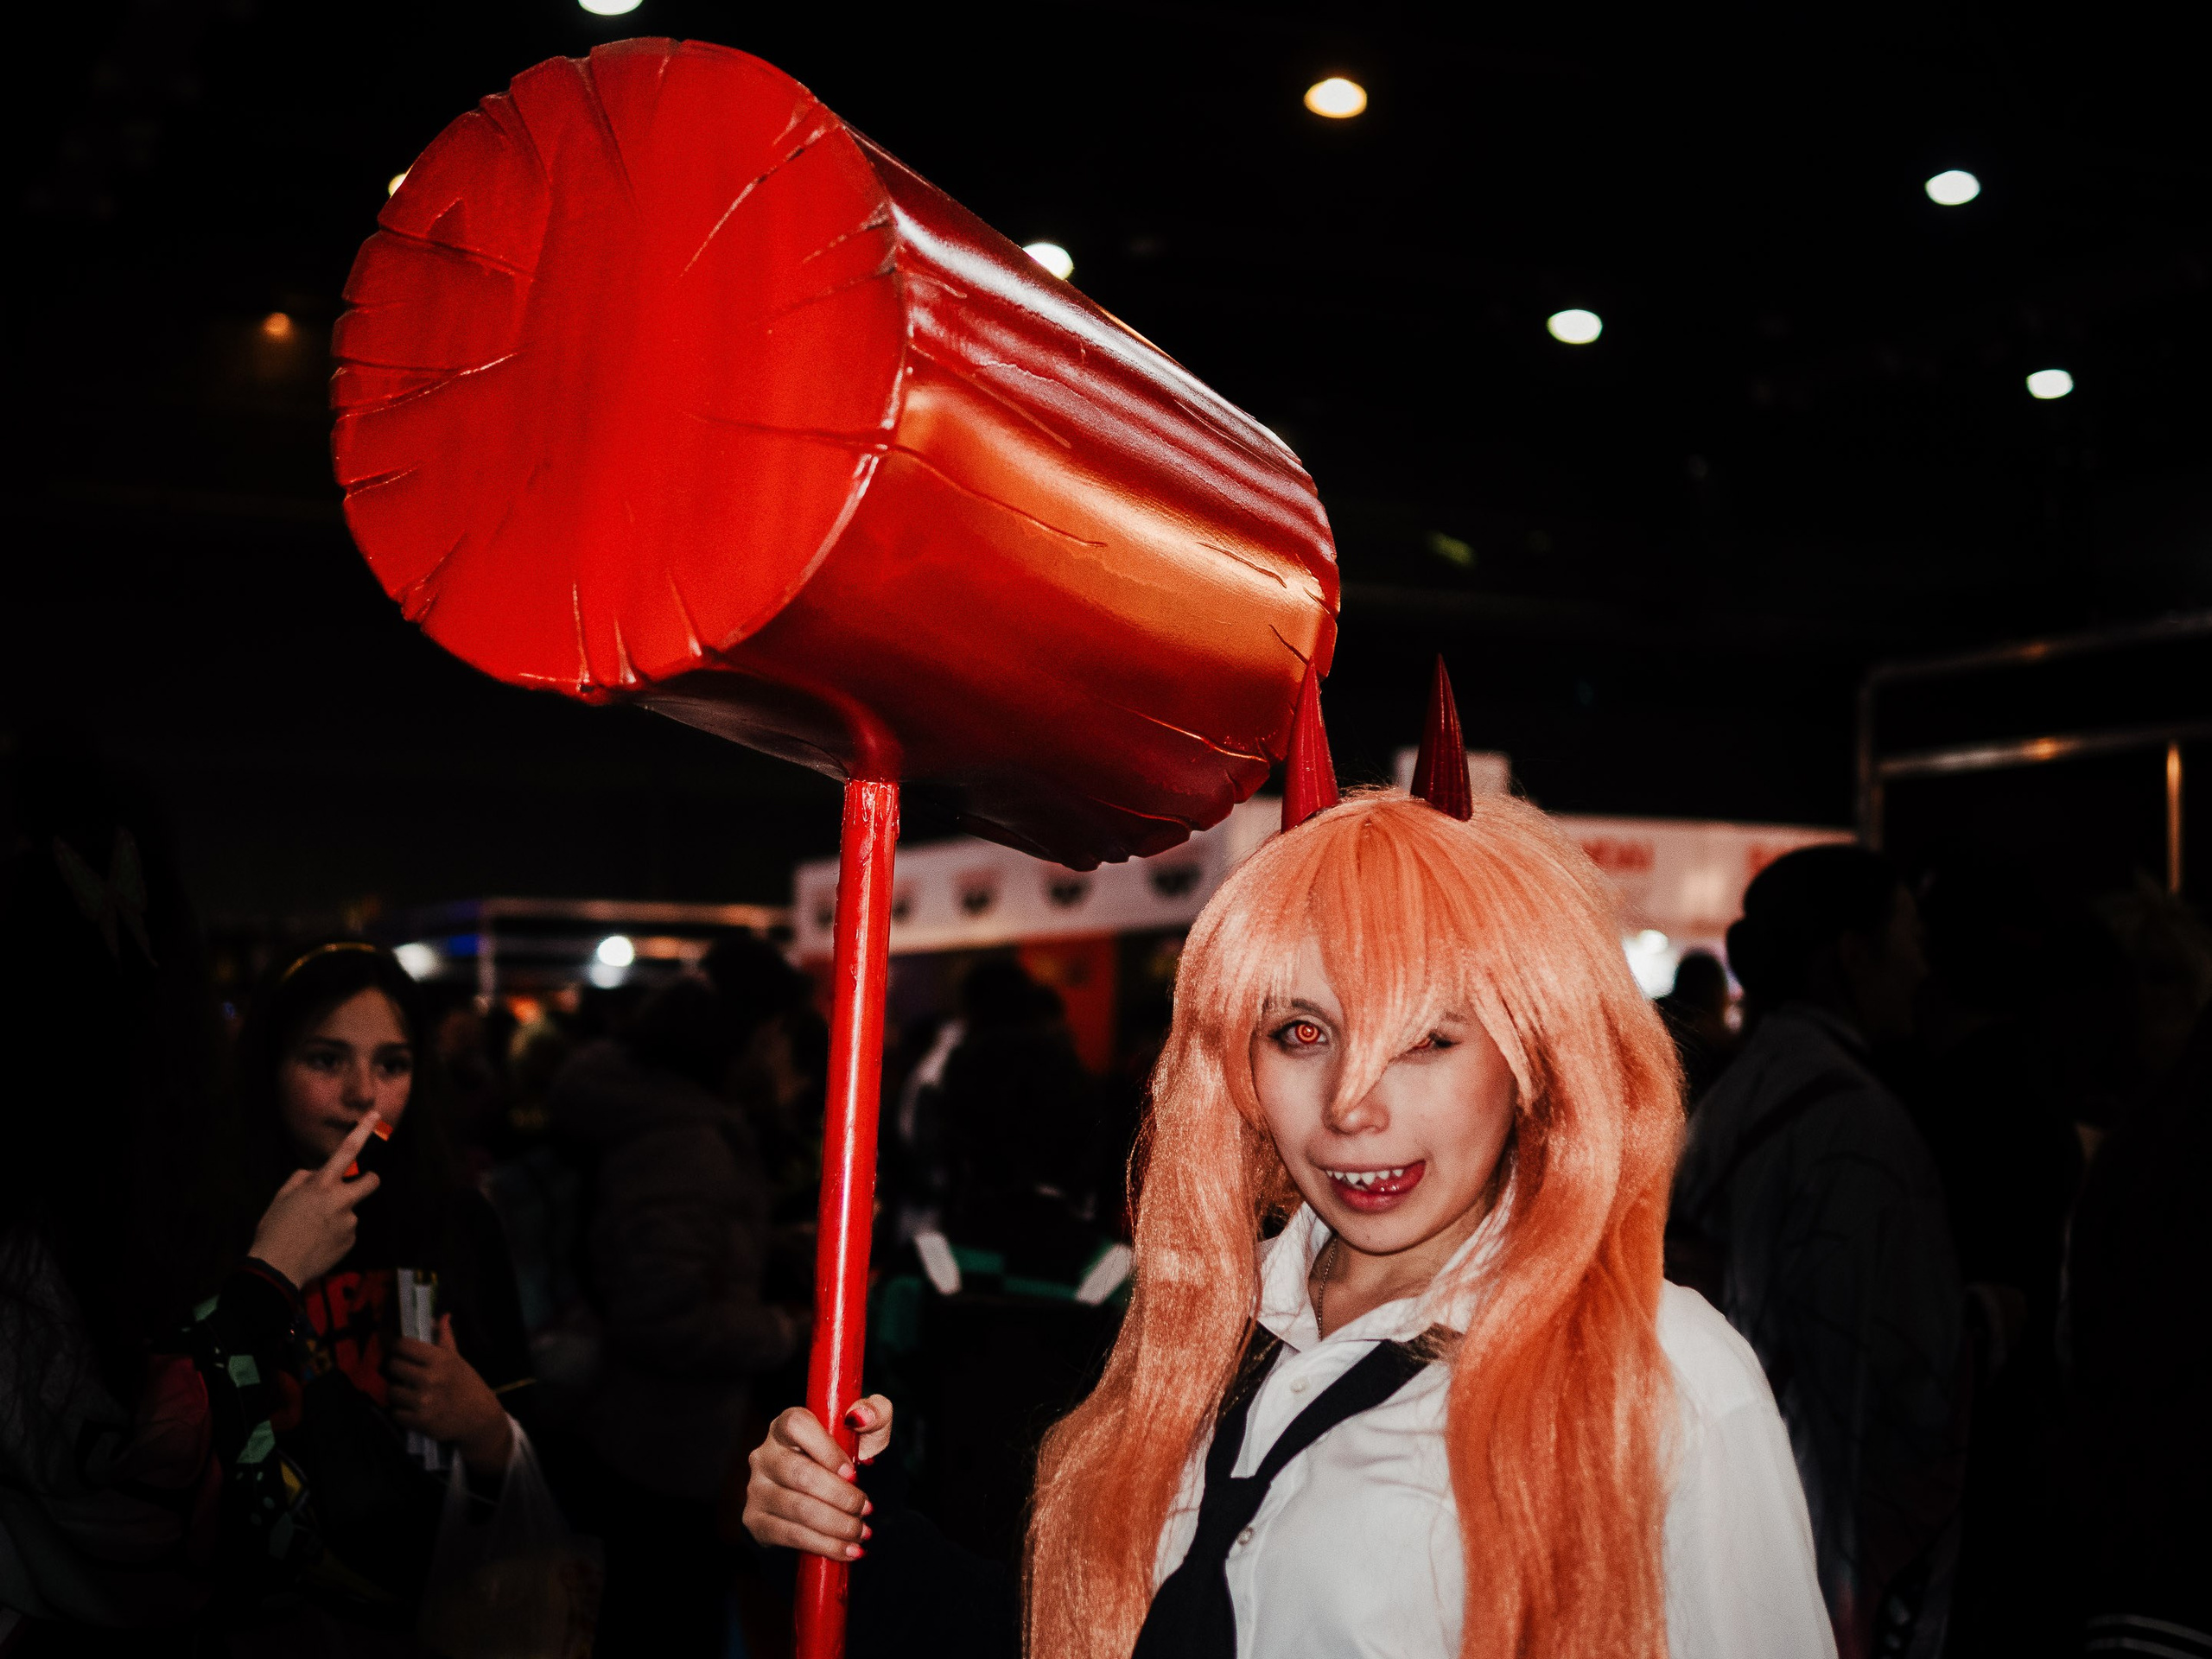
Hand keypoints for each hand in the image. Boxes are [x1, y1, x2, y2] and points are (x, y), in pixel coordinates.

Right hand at [249, 1114, 382, 1288]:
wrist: (277, 1268)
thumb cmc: (274, 1229)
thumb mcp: (282, 1196)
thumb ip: (303, 1179)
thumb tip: (317, 1173)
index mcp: (321, 1185)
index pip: (347, 1150)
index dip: (363, 1131)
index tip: (376, 1115)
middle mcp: (341, 1200)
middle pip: (371, 1181)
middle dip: (368, 1181)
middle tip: (352, 1189)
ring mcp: (349, 1221)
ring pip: (351, 1211)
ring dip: (339, 1216)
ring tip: (313, 1231)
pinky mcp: (351, 1240)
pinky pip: (346, 1232)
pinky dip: (335, 1235)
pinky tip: (317, 1243)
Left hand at [388, 1314, 510, 1475]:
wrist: (480, 1419)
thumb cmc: (468, 1386)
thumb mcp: (458, 1360)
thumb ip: (445, 1338)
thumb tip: (442, 1316)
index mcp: (440, 1359)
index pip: (403, 1344)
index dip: (394, 1344)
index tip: (392, 1346)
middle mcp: (430, 1378)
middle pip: (392, 1366)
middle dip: (396, 1369)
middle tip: (404, 1373)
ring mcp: (424, 1401)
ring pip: (391, 1390)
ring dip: (398, 1392)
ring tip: (409, 1393)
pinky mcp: (420, 1421)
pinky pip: (395, 1413)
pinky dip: (402, 1412)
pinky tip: (412, 1409)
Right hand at [742, 1397, 893, 1558]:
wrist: (830, 1504)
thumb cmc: (848, 1462)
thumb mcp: (867, 1436)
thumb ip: (874, 1413)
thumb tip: (860, 1416)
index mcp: (786, 1426)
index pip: (797, 1425)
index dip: (826, 1449)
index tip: (853, 1472)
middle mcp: (764, 1455)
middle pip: (800, 1474)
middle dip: (841, 1496)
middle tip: (866, 1509)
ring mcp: (756, 1488)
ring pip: (798, 1508)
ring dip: (837, 1525)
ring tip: (861, 1531)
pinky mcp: (755, 1521)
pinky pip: (791, 1535)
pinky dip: (825, 1545)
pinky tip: (847, 1549)